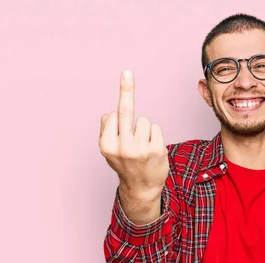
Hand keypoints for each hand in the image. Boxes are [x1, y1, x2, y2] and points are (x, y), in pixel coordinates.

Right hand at [99, 69, 168, 198]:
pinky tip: (151, 149)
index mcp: (107, 146)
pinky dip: (154, 135)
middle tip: (127, 72)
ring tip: (142, 147)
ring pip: (144, 120)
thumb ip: (106, 131)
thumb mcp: (109, 151)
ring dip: (144, 129)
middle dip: (125, 89)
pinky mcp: (157, 150)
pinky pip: (155, 128)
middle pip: (125, 111)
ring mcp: (141, 149)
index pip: (113, 115)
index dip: (117, 119)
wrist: (141, 189)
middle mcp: (122, 147)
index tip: (117, 110)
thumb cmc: (124, 165)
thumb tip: (109, 113)